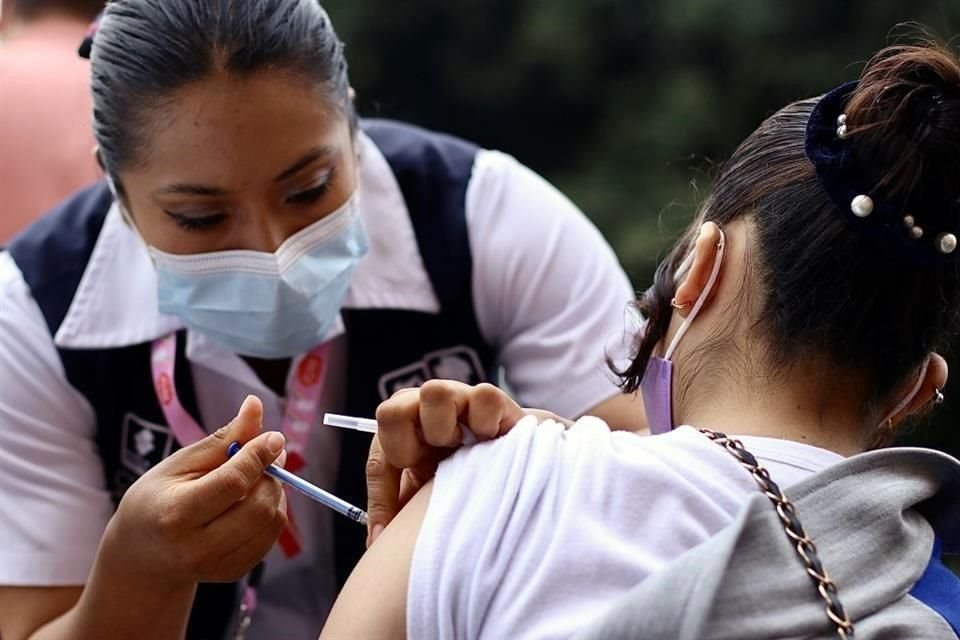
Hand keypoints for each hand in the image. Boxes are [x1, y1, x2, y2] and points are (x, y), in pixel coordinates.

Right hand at [101, 396, 287, 589]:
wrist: (142, 555)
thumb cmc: (157, 500)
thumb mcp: (180, 464)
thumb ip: (222, 439)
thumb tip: (255, 405)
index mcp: (176, 514)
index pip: (233, 483)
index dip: (259, 455)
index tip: (274, 437)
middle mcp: (197, 547)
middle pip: (259, 506)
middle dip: (272, 474)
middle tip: (268, 454)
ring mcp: (217, 565)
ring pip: (271, 522)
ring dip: (276, 491)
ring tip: (258, 476)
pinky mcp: (234, 573)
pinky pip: (271, 537)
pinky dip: (271, 511)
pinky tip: (252, 500)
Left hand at [365, 380, 566, 545]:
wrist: (517, 468)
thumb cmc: (465, 481)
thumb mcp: (429, 497)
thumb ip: (402, 511)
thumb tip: (376, 541)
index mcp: (404, 433)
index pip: (378, 457)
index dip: (383, 496)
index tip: (390, 529)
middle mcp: (424, 409)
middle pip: (389, 411)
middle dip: (406, 447)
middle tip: (431, 469)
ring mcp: (458, 398)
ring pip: (433, 392)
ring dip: (444, 427)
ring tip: (462, 449)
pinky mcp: (493, 399)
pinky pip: (483, 397)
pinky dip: (485, 422)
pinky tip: (492, 441)